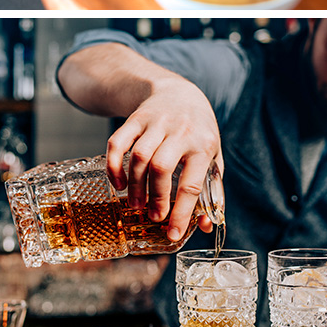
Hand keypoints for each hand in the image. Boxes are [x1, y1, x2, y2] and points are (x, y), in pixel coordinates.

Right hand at [104, 76, 221, 240]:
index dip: (181, 212)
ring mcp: (156, 123)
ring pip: (138, 156)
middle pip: (161, 168)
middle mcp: (180, 132)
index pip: (191, 184)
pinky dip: (113, 166)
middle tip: (153, 216)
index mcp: (203, 145)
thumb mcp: (212, 157)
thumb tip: (206, 226)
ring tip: (135, 204)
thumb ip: (210, 189)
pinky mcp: (135, 118)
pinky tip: (117, 184)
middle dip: (155, 197)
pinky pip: (117, 143)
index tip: (172, 234)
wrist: (179, 93)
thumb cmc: (198, 133)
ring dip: (135, 185)